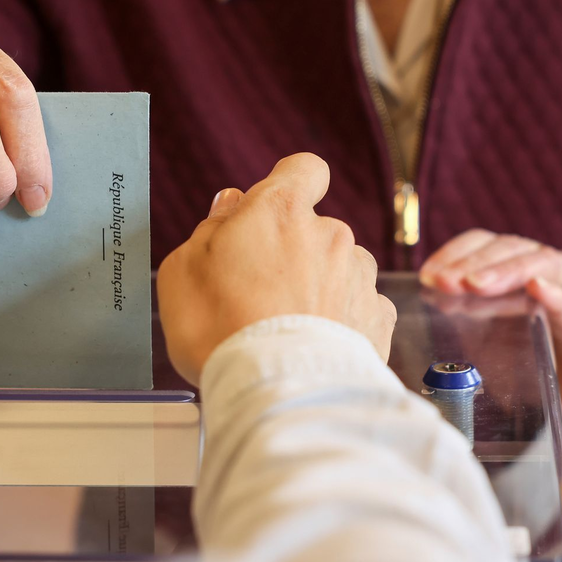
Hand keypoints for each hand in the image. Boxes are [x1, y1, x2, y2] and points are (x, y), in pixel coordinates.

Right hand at [156, 153, 396, 385]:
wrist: (276, 392)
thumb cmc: (219, 327)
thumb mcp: (182, 269)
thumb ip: (211, 228)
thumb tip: (231, 207)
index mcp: (281, 210)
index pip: (303, 169)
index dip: (289, 185)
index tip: (272, 211)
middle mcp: (330, 234)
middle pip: (316, 229)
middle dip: (294, 252)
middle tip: (258, 293)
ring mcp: (359, 277)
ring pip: (340, 269)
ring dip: (321, 287)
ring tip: (288, 327)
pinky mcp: (378, 320)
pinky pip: (359, 309)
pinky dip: (342, 322)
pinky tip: (314, 346)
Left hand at [420, 230, 561, 459]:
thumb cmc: (529, 366)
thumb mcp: (487, 338)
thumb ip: (463, 315)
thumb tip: (422, 301)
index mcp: (527, 269)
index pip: (490, 244)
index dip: (457, 252)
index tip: (427, 274)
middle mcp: (558, 275)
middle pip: (517, 248)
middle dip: (476, 263)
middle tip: (445, 281)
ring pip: (551, 265)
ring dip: (509, 272)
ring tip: (475, 283)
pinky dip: (560, 299)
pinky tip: (538, 290)